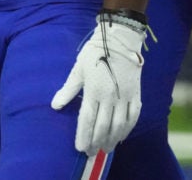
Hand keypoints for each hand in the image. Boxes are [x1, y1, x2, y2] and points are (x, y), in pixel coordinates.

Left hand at [52, 14, 146, 154]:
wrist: (120, 39)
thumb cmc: (95, 52)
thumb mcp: (78, 69)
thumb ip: (68, 89)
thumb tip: (54, 105)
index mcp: (94, 90)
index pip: (87, 119)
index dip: (83, 135)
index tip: (79, 148)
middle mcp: (110, 96)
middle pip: (103, 126)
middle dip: (96, 141)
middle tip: (90, 152)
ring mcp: (125, 96)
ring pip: (119, 125)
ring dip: (112, 139)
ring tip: (106, 149)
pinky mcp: (136, 94)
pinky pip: (134, 116)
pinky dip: (128, 129)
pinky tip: (122, 136)